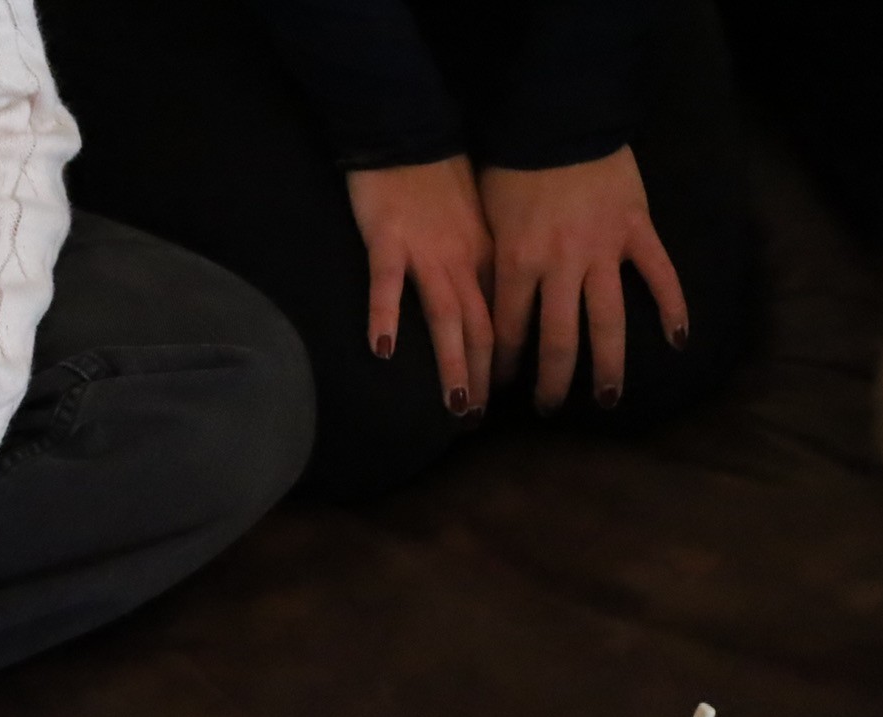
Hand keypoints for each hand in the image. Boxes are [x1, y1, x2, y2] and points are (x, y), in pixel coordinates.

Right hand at [345, 156, 494, 416]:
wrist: (408, 129)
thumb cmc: (440, 175)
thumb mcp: (477, 220)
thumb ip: (482, 264)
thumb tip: (490, 308)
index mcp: (486, 258)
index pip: (500, 321)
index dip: (500, 364)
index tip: (497, 399)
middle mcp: (462, 262)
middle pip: (479, 330)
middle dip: (481, 379)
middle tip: (475, 420)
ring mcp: (425, 253)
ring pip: (445, 317)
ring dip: (452, 364)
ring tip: (454, 405)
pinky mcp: (388, 240)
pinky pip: (387, 284)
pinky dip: (386, 317)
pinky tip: (381, 351)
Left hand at [480, 149, 686, 414]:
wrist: (557, 115)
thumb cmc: (511, 163)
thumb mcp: (486, 217)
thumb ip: (492, 264)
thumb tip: (481, 308)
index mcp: (517, 262)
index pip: (508, 330)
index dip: (502, 365)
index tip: (498, 388)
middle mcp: (561, 265)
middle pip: (559, 340)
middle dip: (552, 381)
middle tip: (549, 408)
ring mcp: (603, 249)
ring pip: (608, 321)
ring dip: (609, 365)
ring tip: (610, 397)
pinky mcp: (635, 229)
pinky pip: (658, 275)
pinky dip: (672, 307)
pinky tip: (678, 340)